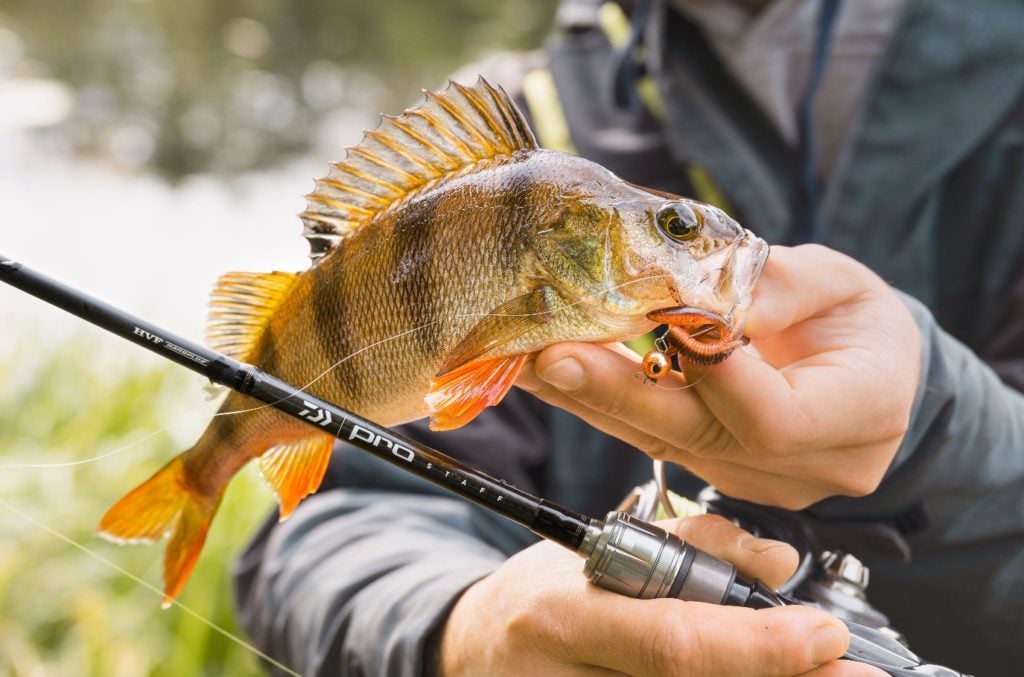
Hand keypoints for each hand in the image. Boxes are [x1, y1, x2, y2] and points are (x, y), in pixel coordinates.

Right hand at [438, 514, 879, 675]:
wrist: (470, 651)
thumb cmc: (539, 596)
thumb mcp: (600, 552)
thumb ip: (691, 548)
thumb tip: (776, 559)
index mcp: (563, 614)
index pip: (672, 639)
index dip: (757, 646)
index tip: (825, 635)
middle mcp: (562, 676)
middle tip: (854, 674)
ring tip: (816, 672)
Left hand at [517, 244, 920, 508]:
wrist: (871, 374)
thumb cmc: (861, 321)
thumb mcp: (844, 282)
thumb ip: (780, 285)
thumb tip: (699, 291)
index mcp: (859, 417)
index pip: (774, 419)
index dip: (714, 375)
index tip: (663, 318)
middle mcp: (807, 466)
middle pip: (699, 437)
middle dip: (617, 392)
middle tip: (550, 355)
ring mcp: (757, 478)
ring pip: (663, 440)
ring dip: (590, 397)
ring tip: (527, 359)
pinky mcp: (718, 470)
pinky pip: (654, 438)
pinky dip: (604, 402)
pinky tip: (555, 373)